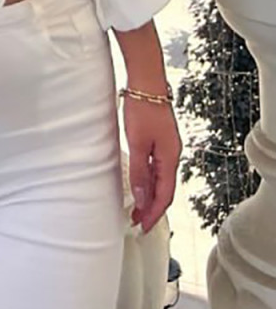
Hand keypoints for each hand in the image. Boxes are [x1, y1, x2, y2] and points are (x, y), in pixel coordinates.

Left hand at [122, 97, 181, 233]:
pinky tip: (139, 183)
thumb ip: (139, 172)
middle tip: (136, 221)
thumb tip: (142, 199)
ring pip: (160, 179)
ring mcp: (166, 147)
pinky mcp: (159, 140)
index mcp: (170, 158)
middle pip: (164, 189)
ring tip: (136, 207)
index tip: (142, 226)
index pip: (165, 195)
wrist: (146, 83)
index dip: (154, 213)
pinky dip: (148, 180)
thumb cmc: (142, 109)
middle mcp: (172, 155)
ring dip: (149, 194)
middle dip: (152, 208)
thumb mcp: (137, 143)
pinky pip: (156, 167)